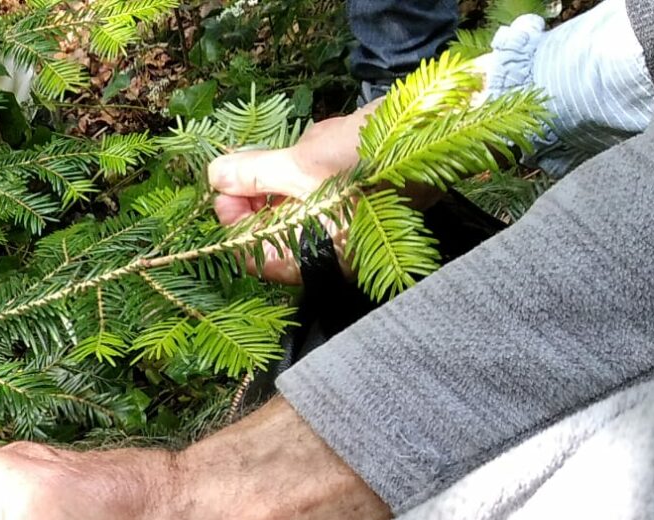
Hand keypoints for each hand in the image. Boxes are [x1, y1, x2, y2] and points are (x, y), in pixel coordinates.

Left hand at [205, 108, 373, 283]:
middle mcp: (333, 254)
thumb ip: (251, 174)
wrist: (439, 127)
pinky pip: (322, 194)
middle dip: (257, 194)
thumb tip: (214, 176)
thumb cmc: (370, 156)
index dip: (231, 220)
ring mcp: (349, 230)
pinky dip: (313, 171)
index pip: (253, 255)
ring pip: (296, 209)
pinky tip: (323, 144)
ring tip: (295, 148)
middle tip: (245, 162)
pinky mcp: (363, 205)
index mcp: (318, 258)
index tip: (223, 185)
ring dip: (286, 176)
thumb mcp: (300, 163)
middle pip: (272, 232)